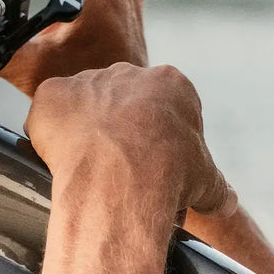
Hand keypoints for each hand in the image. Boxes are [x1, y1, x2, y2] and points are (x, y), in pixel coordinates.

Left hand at [25, 63, 236, 225]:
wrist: (119, 182)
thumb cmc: (167, 177)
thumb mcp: (206, 183)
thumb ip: (216, 186)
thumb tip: (226, 201)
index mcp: (171, 83)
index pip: (165, 108)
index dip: (160, 140)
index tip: (155, 166)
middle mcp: (128, 72)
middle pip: (123, 102)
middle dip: (122, 133)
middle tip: (121, 171)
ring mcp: (87, 80)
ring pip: (84, 107)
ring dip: (86, 133)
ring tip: (91, 171)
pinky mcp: (52, 94)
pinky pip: (48, 114)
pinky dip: (51, 135)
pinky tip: (62, 161)